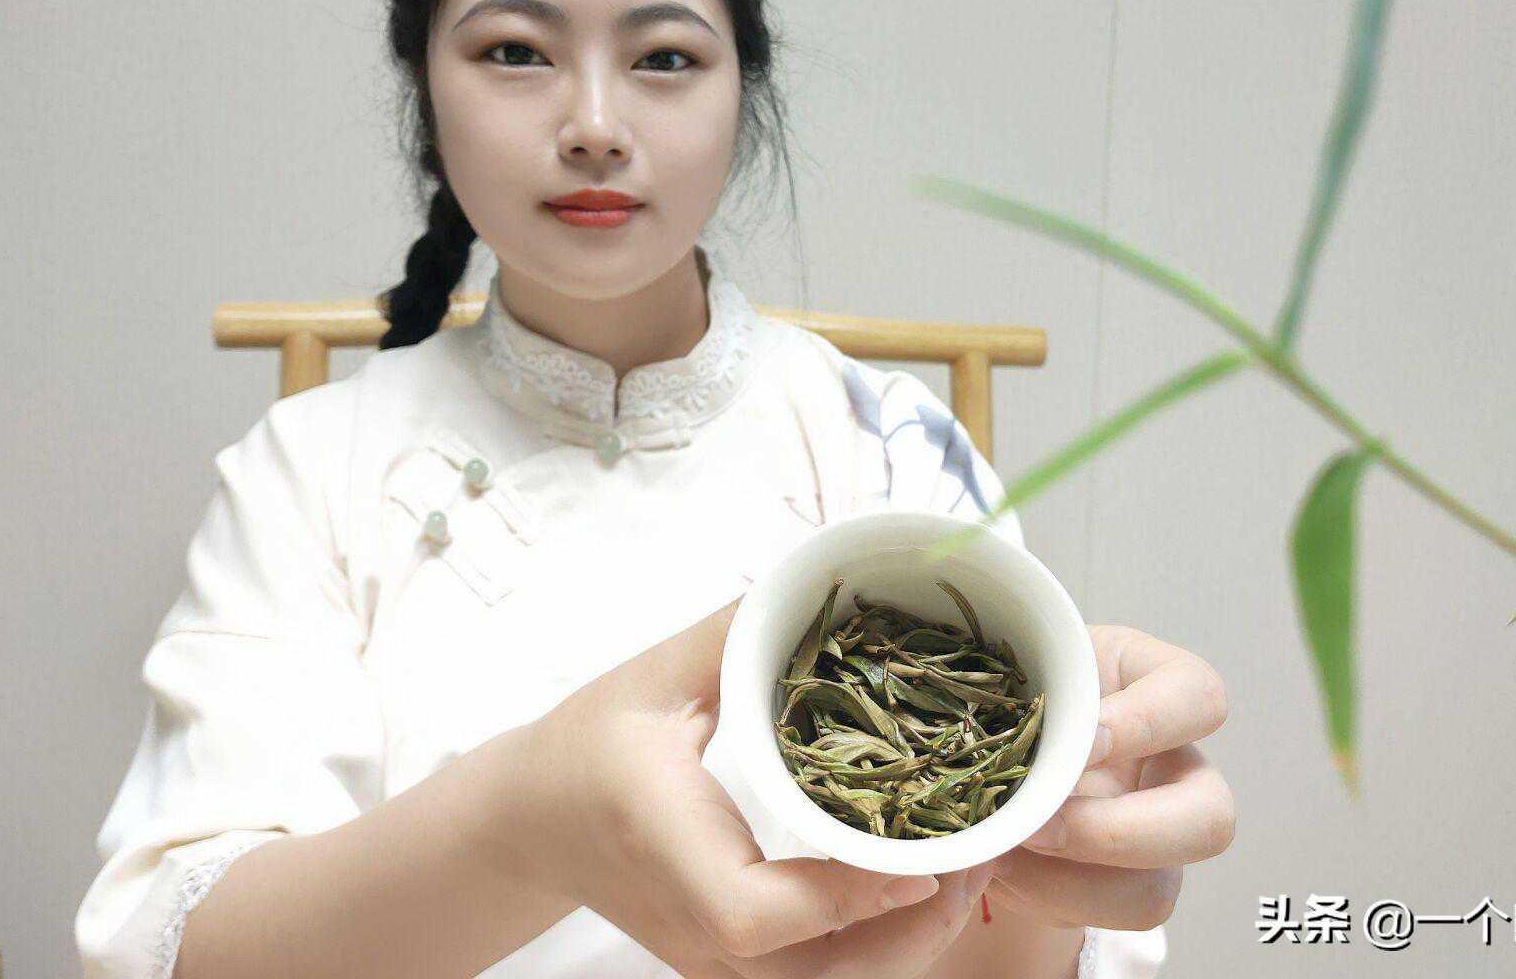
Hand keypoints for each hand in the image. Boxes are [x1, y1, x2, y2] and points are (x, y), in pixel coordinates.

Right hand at [521, 594, 995, 978]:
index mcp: (667, 851)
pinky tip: (925, 891)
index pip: (756, 912)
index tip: (930, 859)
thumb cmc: (588, 744)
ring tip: (971, 872)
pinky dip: (883, 950)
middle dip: (915, 931)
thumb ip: (738, 633)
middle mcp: (693, 931)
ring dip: (910, 945)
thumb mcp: (656, 676)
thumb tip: (820, 576)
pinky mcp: (731, 970)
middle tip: (984, 855)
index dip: (849, 897)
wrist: (531, 823)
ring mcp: (712, 964)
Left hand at [986, 625, 1234, 931]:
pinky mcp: (1130, 887)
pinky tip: (1001, 868)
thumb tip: (1025, 785)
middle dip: (1116, 835)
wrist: (989, 744)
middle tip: (1036, 827)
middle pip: (1211, 817)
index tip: (1082, 737)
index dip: (1146, 725)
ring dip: (1067, 881)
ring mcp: (1158, 835)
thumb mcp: (1015, 677)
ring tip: (1001, 852)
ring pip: (1157, 890)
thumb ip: (1026, 707)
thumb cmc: (1010, 690)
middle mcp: (1175, 764)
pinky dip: (1044, 898)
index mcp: (1156, 685)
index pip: (1198, 698)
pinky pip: (1106, 917)